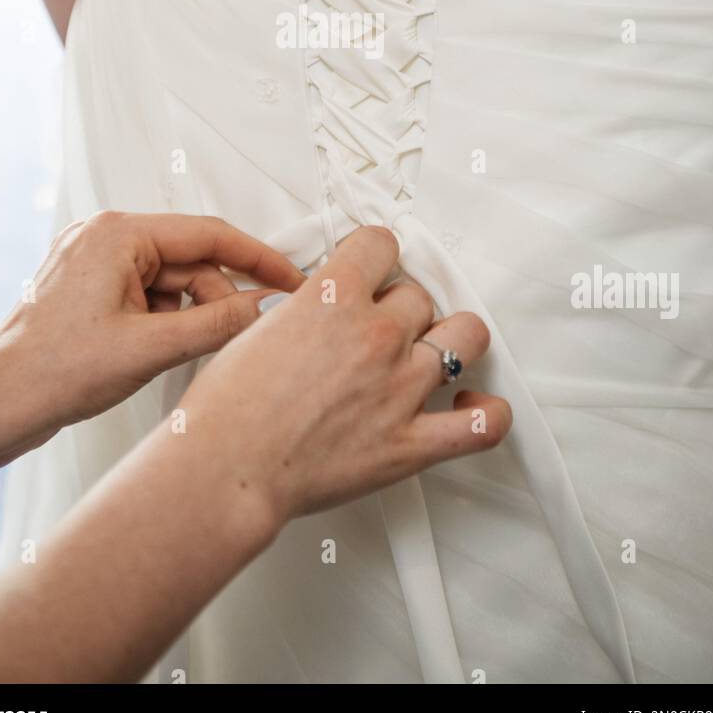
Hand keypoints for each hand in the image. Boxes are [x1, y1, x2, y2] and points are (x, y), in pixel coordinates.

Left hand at [0, 211, 303, 452]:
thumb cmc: (55, 372)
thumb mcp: (151, 348)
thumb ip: (218, 323)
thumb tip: (267, 306)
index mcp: (116, 233)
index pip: (209, 235)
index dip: (258, 260)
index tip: (292, 280)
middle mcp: (102, 235)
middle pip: (190, 260)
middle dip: (216, 300)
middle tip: (235, 339)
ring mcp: (92, 259)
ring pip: (170, 280)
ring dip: (186, 315)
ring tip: (173, 354)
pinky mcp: (87, 286)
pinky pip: (146, 292)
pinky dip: (163, 320)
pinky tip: (156, 351)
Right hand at [181, 225, 511, 530]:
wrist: (225, 467)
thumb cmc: (227, 406)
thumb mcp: (257, 325)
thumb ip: (305, 307)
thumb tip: (320, 304)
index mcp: (334, 297)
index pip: (382, 244)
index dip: (374, 257)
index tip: (371, 270)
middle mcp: (376, 335)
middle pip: (419, 295)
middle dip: (401, 309)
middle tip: (380, 329)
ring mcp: (401, 388)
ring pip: (465, 336)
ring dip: (450, 340)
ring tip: (433, 352)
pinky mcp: (411, 444)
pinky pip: (481, 425)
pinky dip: (486, 413)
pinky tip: (470, 405)